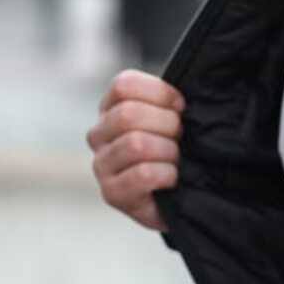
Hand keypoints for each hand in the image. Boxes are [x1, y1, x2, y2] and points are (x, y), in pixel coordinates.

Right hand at [86, 68, 184, 231]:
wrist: (181, 198)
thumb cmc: (176, 150)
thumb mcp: (172, 118)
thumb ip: (169, 100)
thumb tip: (184, 91)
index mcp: (111, 107)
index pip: (123, 85)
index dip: (161, 93)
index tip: (181, 107)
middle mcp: (99, 134)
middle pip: (128, 114)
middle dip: (167, 125)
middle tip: (180, 138)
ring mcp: (101, 164)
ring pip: (136, 144)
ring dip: (168, 151)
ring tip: (176, 160)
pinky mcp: (111, 193)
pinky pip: (142, 174)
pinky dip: (166, 174)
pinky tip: (172, 178)